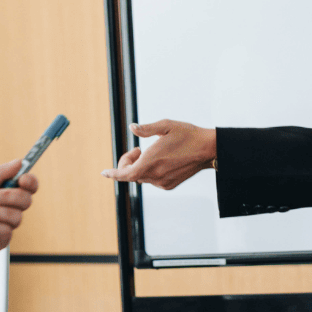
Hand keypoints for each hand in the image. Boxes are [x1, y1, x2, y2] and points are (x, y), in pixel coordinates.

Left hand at [0, 160, 37, 259]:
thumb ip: (0, 173)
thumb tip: (20, 162)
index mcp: (5, 193)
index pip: (28, 187)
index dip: (30, 182)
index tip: (22, 179)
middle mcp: (9, 209)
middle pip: (26, 200)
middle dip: (7, 197)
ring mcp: (6, 225)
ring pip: (15, 217)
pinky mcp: (2, 241)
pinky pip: (5, 231)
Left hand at [100, 120, 215, 190]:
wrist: (208, 149)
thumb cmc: (188, 135)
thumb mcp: (166, 125)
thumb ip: (146, 129)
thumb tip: (132, 128)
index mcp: (152, 160)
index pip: (125, 173)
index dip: (113, 173)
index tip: (104, 172)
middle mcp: (156, 174)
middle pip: (131, 174)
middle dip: (128, 163)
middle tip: (137, 149)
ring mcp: (162, 182)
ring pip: (141, 177)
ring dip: (139, 166)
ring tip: (150, 152)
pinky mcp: (169, 185)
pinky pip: (151, 180)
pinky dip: (149, 171)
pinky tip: (160, 160)